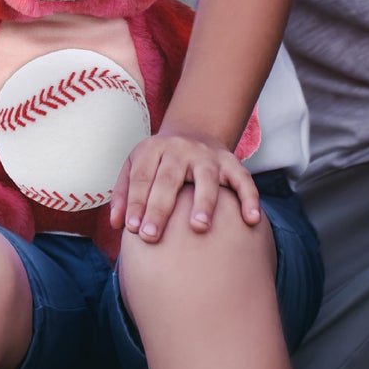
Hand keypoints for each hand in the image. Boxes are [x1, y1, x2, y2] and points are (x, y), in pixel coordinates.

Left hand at [110, 127, 261, 241]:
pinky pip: (243, 179)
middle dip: (160, 208)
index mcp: (153, 149)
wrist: (194, 132)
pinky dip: (249, 198)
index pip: (142, 177)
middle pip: (169, 178)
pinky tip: (251, 220)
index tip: (132, 230)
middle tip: (151, 236)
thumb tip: (117, 225)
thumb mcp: (136, 166)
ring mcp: (207, 156)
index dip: (136, 202)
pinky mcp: (231, 162)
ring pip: (207, 177)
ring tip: (199, 227)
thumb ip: (123, 194)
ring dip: (203, 201)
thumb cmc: (159, 162)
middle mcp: (180, 149)